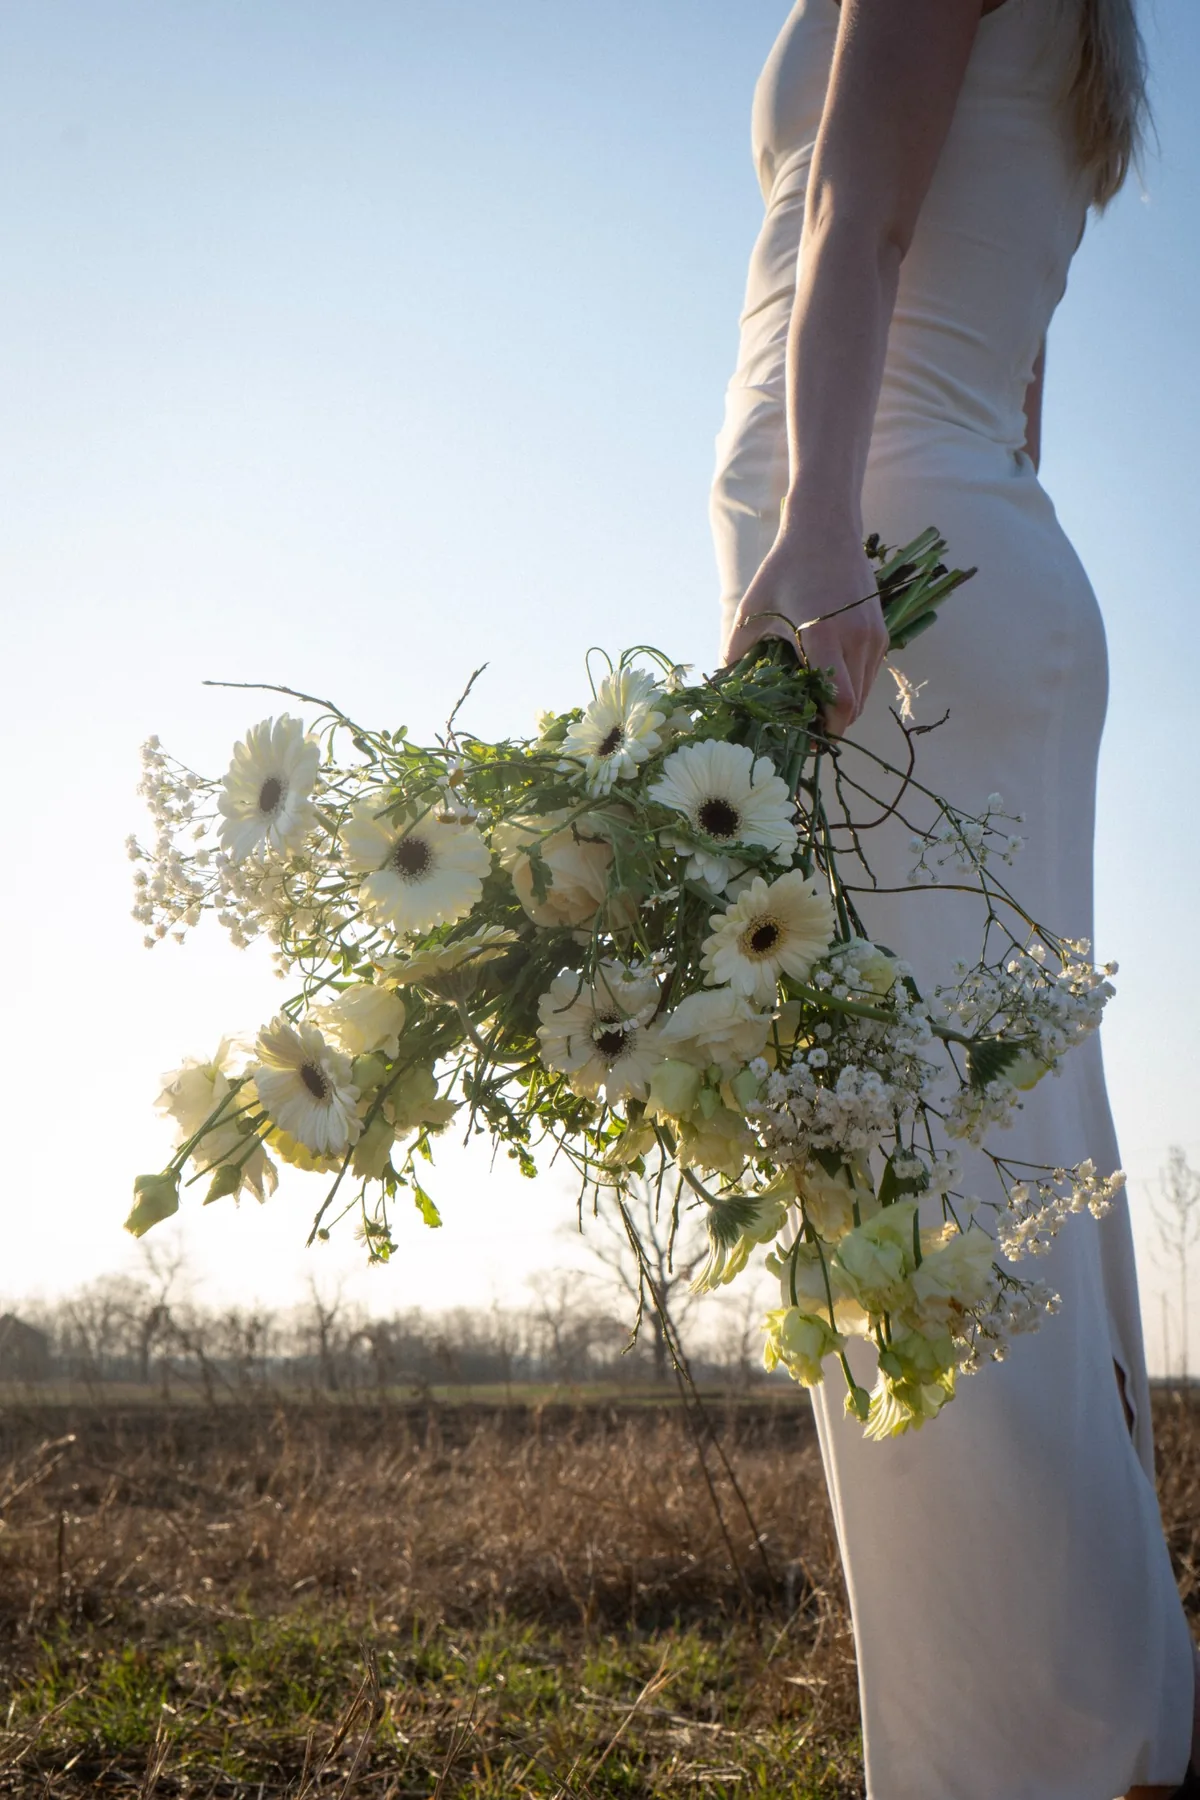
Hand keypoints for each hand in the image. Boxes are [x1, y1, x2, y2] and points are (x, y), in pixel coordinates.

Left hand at [721, 526, 888, 736]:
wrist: (826, 527)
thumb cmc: (786, 565)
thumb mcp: (753, 607)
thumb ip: (736, 648)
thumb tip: (721, 682)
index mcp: (824, 635)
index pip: (840, 702)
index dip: (826, 730)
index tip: (806, 742)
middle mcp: (856, 638)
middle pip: (855, 706)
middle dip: (832, 725)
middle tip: (807, 733)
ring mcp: (873, 635)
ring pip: (866, 692)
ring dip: (844, 707)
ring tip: (816, 711)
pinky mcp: (880, 630)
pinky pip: (870, 673)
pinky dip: (853, 686)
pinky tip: (829, 683)